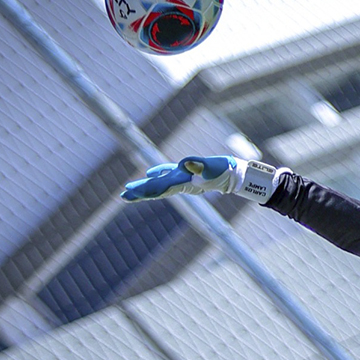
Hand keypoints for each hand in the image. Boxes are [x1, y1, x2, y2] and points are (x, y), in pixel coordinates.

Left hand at [120, 156, 285, 203]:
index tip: (129, 194)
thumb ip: (199, 165)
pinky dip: (157, 175)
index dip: (143, 190)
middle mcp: (180, 183)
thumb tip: (185, 163)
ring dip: (144, 187)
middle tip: (122, 196)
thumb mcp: (212, 166)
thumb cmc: (225, 171)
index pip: (158, 188)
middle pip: (155, 189)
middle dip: (139, 192)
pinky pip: (168, 175)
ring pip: (159, 184)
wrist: (237, 175)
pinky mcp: (188, 174)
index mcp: (183, 181)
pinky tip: (150, 174)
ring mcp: (184, 180)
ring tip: (129, 190)